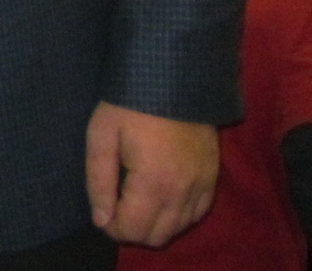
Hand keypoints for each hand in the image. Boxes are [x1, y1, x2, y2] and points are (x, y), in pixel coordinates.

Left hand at [84, 102, 218, 247]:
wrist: (174, 75)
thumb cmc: (131, 103)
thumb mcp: (102, 134)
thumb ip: (99, 180)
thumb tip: (101, 219)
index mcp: (153, 183)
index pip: (131, 229)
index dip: (110, 226)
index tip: (102, 208)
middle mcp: (182, 192)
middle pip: (156, 237)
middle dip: (131, 229)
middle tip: (117, 204)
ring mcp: (201, 185)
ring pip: (177, 229)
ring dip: (155, 223)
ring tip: (137, 199)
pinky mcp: (212, 176)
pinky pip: (196, 214)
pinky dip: (178, 214)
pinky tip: (162, 196)